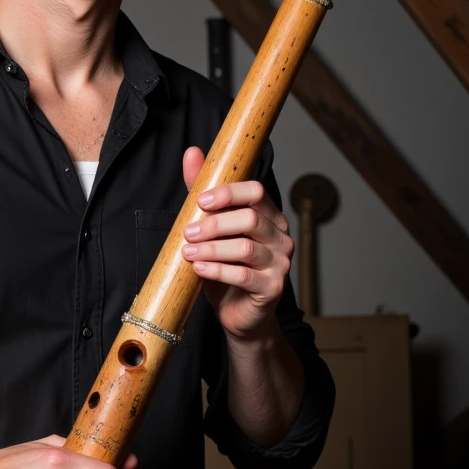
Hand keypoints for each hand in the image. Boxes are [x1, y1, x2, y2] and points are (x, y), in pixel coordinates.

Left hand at [179, 146, 293, 340]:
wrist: (239, 315)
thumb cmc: (226, 270)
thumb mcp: (213, 230)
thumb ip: (204, 194)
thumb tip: (192, 153)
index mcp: (270, 217)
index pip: (256, 192)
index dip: (229, 192)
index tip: (201, 200)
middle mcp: (280, 237)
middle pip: (250, 218)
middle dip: (215, 223)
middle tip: (188, 232)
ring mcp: (280, 263)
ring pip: (246, 247)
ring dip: (212, 248)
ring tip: (188, 252)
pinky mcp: (272, 288)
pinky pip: (243, 275)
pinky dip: (217, 270)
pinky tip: (198, 269)